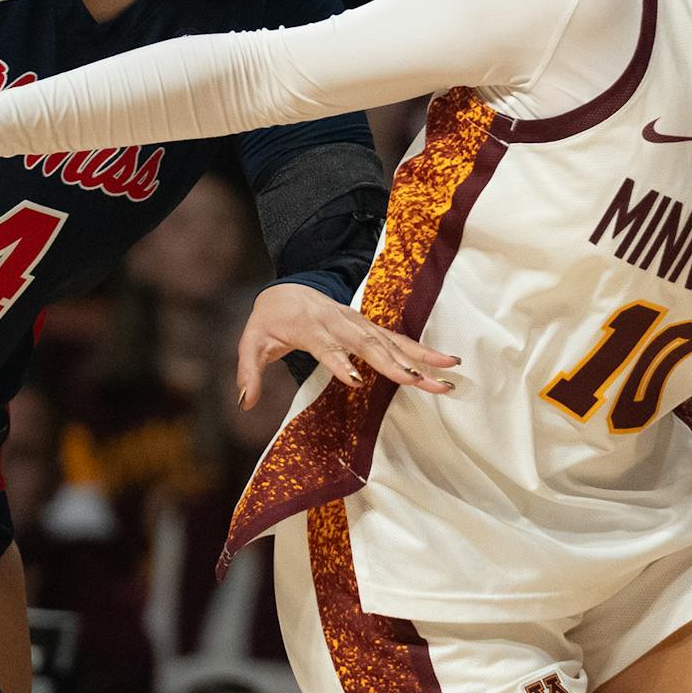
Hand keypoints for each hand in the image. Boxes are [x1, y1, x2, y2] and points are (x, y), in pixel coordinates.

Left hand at [234, 283, 459, 408]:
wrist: (287, 289)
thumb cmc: (269, 321)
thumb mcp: (251, 343)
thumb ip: (248, 372)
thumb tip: (245, 402)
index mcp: (309, 327)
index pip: (327, 347)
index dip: (340, 363)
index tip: (356, 381)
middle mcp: (339, 322)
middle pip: (369, 345)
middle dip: (395, 364)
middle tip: (418, 382)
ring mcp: (358, 323)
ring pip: (391, 341)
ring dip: (419, 357)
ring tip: (447, 372)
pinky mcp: (370, 327)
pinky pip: (399, 338)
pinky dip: (422, 350)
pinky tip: (446, 361)